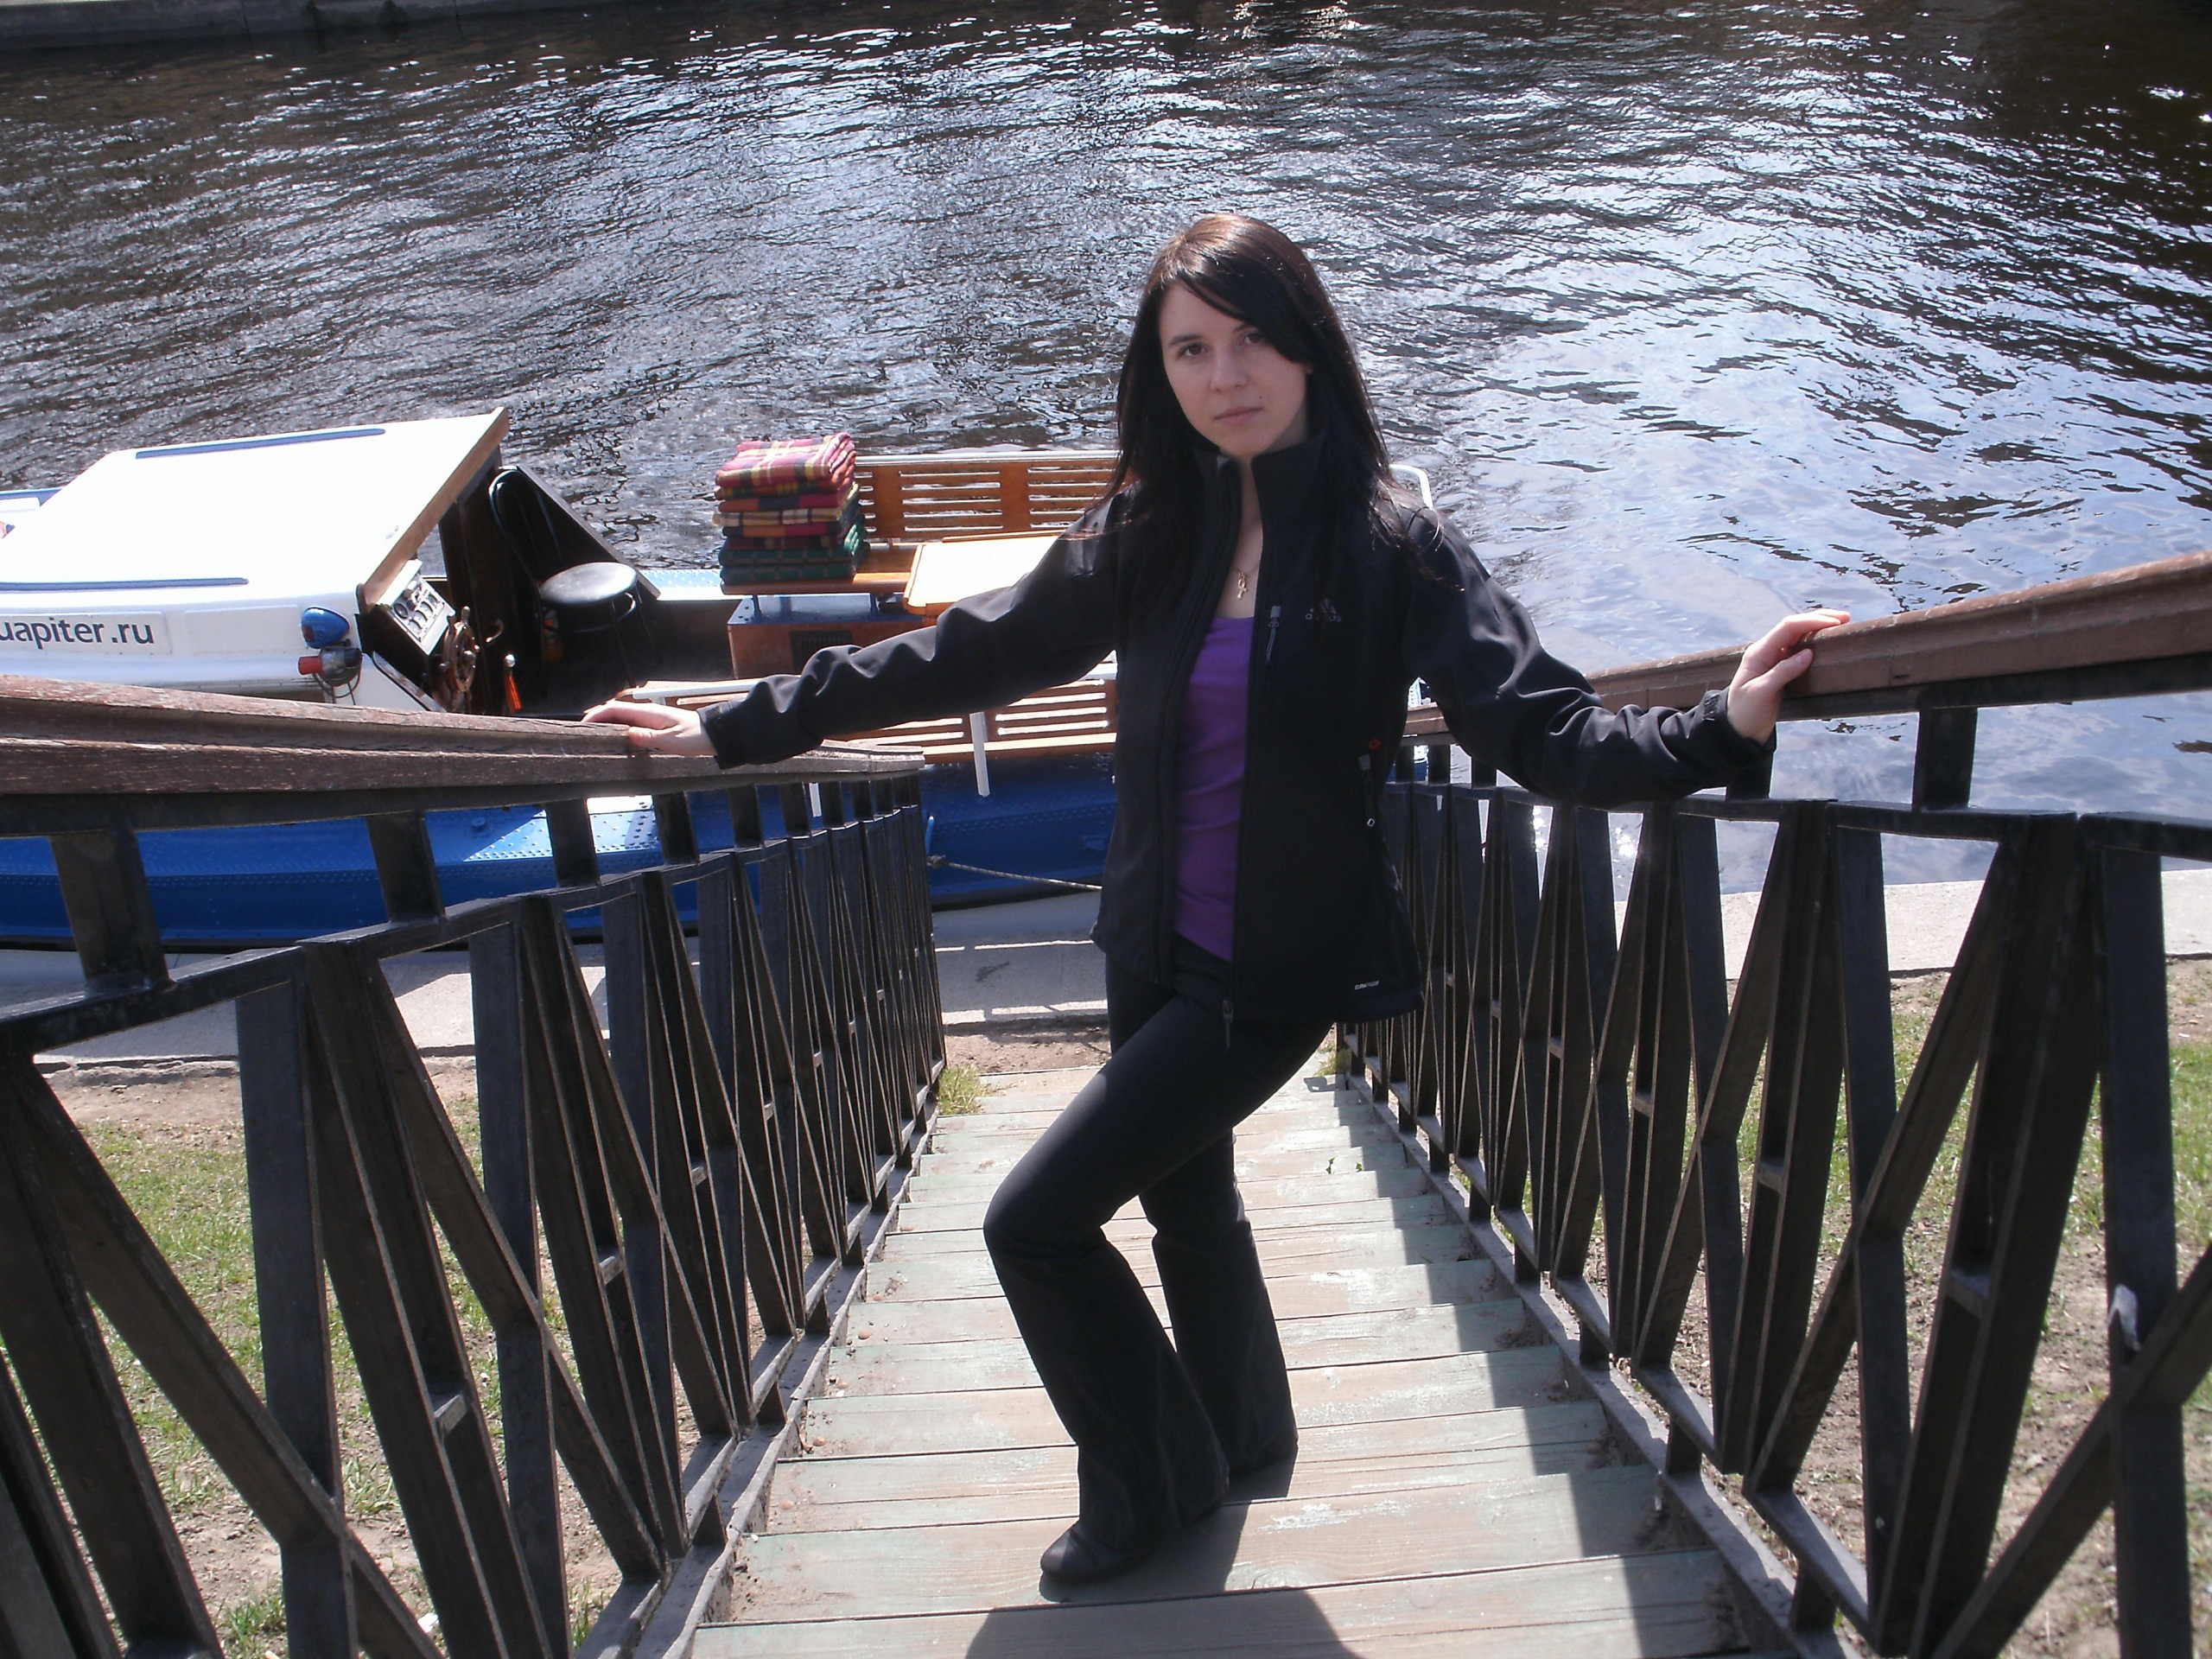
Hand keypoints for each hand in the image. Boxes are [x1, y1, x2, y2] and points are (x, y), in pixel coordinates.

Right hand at [581, 699, 716, 756]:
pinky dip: (620, 732)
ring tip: (594, 739)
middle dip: (597, 720)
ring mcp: (651, 721)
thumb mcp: (672, 741)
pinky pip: (632, 728)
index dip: (597, 715)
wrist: (715, 735)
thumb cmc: (697, 737)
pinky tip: (617, 743)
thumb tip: (628, 735)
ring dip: (608, 726)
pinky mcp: (656, 729)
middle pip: (615, 713)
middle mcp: (647, 714)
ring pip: (623, 721)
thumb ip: (649, 738)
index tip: (583, 724)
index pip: (615, 710)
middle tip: (582, 734)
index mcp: (648, 714)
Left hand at [1723, 609, 1850, 743]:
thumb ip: (1783, 672)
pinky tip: (1826, 643)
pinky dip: (1815, 643)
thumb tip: (1808, 653)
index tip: (1835, 622)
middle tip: (1845, 618)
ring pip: (1798, 636)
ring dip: (1818, 628)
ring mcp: (1775, 660)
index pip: (1788, 627)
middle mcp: (1767, 651)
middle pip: (1795, 627)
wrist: (1738, 730)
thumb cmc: (1745, 712)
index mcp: (1760, 652)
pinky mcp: (1781, 670)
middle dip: (1819, 619)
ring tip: (1840, 626)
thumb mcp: (1762, 692)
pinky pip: (1800, 650)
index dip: (1812, 621)